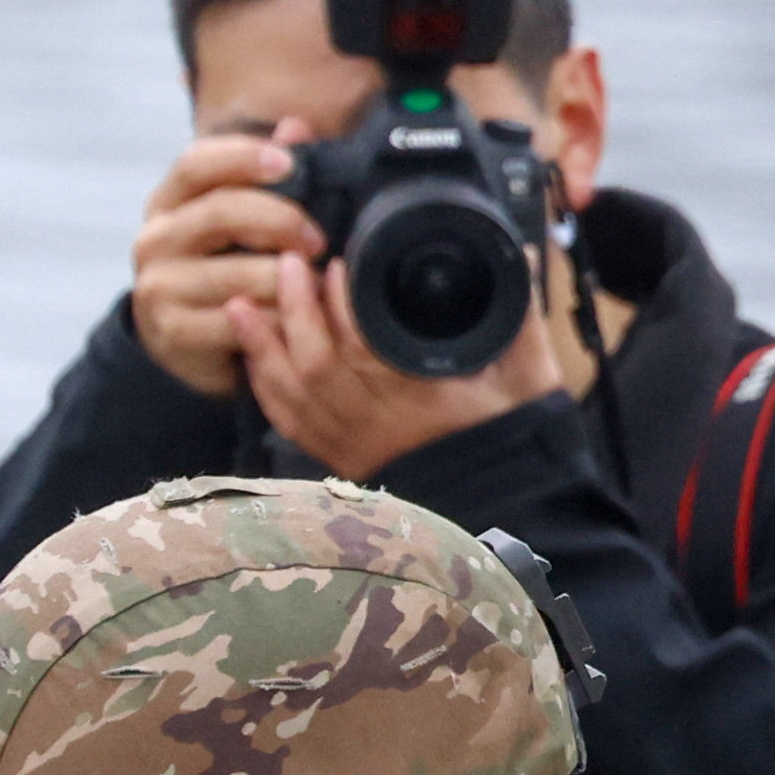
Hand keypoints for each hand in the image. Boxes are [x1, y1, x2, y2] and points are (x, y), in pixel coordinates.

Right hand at [128, 126, 331, 398]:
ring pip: (239, 273)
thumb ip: (264, 174)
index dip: (242, 156)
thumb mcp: (235, 222)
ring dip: (288, 279)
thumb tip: (296, 127)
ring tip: (316, 283)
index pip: (196, 163)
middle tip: (317, 239)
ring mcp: (160, 286)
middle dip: (281, 221)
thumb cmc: (218, 271)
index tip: (288, 162)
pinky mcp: (174, 331)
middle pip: (222, 212)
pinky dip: (279, 318)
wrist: (183, 345)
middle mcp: (155, 239)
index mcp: (168, 202)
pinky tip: (296, 317)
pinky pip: (242, 319)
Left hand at [236, 250, 551, 483]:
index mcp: (425, 402)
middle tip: (290, 264)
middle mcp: (381, 426)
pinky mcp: (342, 464)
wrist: (504, 515)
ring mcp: (356, 448)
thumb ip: (523, 323)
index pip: (370, 347)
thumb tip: (523, 259)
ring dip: (263, 348)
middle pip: (318, 364)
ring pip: (293, 395)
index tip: (341, 265)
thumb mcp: (533, 384)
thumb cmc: (516, 448)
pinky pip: (290, 427)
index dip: (346, 304)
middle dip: (296, 310)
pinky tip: (251, 360)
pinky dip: (265, 391)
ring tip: (242, 304)